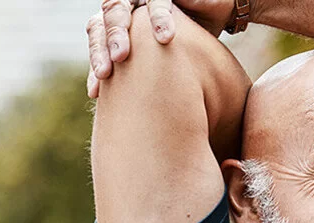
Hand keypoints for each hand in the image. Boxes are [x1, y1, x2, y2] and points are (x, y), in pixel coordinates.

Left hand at [86, 0, 236, 97]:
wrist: (218, 9)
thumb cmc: (188, 41)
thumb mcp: (161, 62)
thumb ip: (140, 79)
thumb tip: (120, 118)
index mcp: (119, 22)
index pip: (97, 39)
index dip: (94, 62)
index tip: (96, 92)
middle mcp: (126, 6)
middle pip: (103, 23)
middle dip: (102, 48)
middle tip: (106, 72)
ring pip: (120, 7)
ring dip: (119, 32)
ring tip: (122, 56)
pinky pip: (157, 1)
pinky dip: (159, 18)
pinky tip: (165, 38)